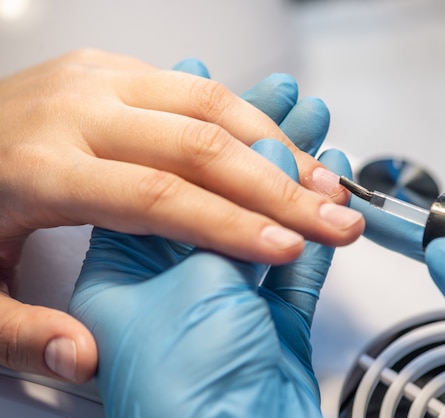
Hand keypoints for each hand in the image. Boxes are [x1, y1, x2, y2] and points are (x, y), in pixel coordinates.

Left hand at [0, 53, 362, 381]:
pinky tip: (281, 147)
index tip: (287, 249)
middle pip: (201, 147)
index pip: (159, 198)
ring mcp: (97, 81)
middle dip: (280, 188)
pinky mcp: (114, 71)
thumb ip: (20, 332)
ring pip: (210, 105)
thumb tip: (82, 356)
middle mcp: (76, 112)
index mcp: (39, 168)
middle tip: (335, 217)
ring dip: (277, 146)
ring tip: (324, 182)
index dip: (230, 226)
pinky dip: (247, 119)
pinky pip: (196, 89)